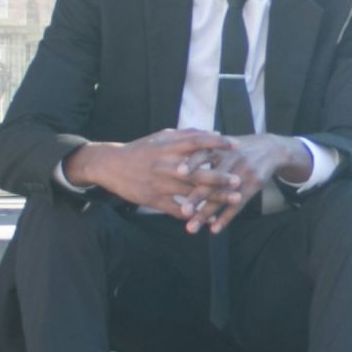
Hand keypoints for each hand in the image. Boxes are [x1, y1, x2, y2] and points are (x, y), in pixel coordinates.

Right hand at [64, 129, 239, 216]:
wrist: (111, 166)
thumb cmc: (140, 150)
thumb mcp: (161, 137)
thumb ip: (186, 135)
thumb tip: (212, 133)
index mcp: (169, 147)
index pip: (197, 142)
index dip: (217, 143)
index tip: (236, 145)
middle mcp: (166, 165)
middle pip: (198, 172)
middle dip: (220, 177)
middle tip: (240, 180)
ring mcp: (160, 184)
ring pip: (191, 193)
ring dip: (214, 198)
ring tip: (234, 200)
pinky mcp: (153, 200)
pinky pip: (177, 209)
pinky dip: (194, 214)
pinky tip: (210, 218)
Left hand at [187, 133, 310, 234]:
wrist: (271, 149)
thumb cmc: (238, 149)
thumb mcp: (222, 144)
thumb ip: (202, 151)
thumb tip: (175, 160)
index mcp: (220, 149)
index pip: (203, 154)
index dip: (192, 162)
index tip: (178, 172)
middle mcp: (231, 161)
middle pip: (211, 181)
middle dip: (196, 197)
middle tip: (183, 211)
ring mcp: (243, 174)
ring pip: (221, 197)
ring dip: (206, 214)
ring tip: (191, 228)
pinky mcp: (254, 185)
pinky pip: (237, 205)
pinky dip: (225, 218)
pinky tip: (214, 230)